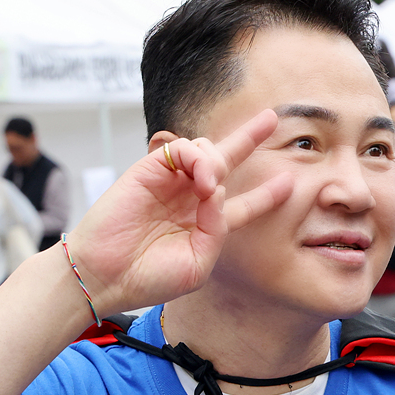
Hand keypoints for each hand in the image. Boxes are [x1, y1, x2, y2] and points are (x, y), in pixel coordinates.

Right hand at [62, 109, 296, 313]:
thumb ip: (217, 228)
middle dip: (249, 138)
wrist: (105, 275)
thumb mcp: (198, 262)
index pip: (242, 205)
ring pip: (207, 151)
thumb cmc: (148, 277)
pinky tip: (200, 179)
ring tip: (208, 187)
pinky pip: (182, 149)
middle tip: (271, 117)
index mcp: (205, 226)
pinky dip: (197, 158)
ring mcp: (170, 183)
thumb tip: (217, 190)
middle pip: (227, 162)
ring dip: (217, 162)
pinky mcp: (150, 169)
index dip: (266, 195)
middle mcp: (190, 200)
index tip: (288, 183)